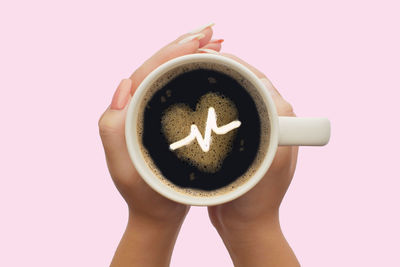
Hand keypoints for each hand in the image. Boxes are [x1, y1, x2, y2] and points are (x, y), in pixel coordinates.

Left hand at [98, 23, 221, 266]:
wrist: (156, 211)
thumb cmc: (140, 192)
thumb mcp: (122, 166)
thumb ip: (112, 128)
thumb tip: (123, 84)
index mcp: (126, 111)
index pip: (147, 71)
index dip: (171, 52)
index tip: (197, 39)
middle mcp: (138, 106)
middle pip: (161, 66)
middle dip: (185, 46)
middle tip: (211, 33)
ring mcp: (155, 111)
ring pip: (172, 74)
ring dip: (192, 55)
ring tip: (215, 43)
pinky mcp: (169, 119)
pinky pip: (181, 89)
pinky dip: (196, 73)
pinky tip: (211, 67)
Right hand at [208, 54, 299, 266]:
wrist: (245, 223)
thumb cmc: (259, 198)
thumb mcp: (273, 164)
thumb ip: (278, 132)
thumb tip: (275, 96)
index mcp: (281, 120)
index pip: (259, 80)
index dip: (236, 65)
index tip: (211, 58)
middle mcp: (266, 120)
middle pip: (242, 84)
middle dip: (220, 73)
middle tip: (194, 66)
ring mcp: (249, 130)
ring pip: (229, 98)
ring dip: (211, 88)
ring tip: (189, 80)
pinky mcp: (234, 140)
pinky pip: (220, 115)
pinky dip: (206, 107)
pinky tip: (190, 105)